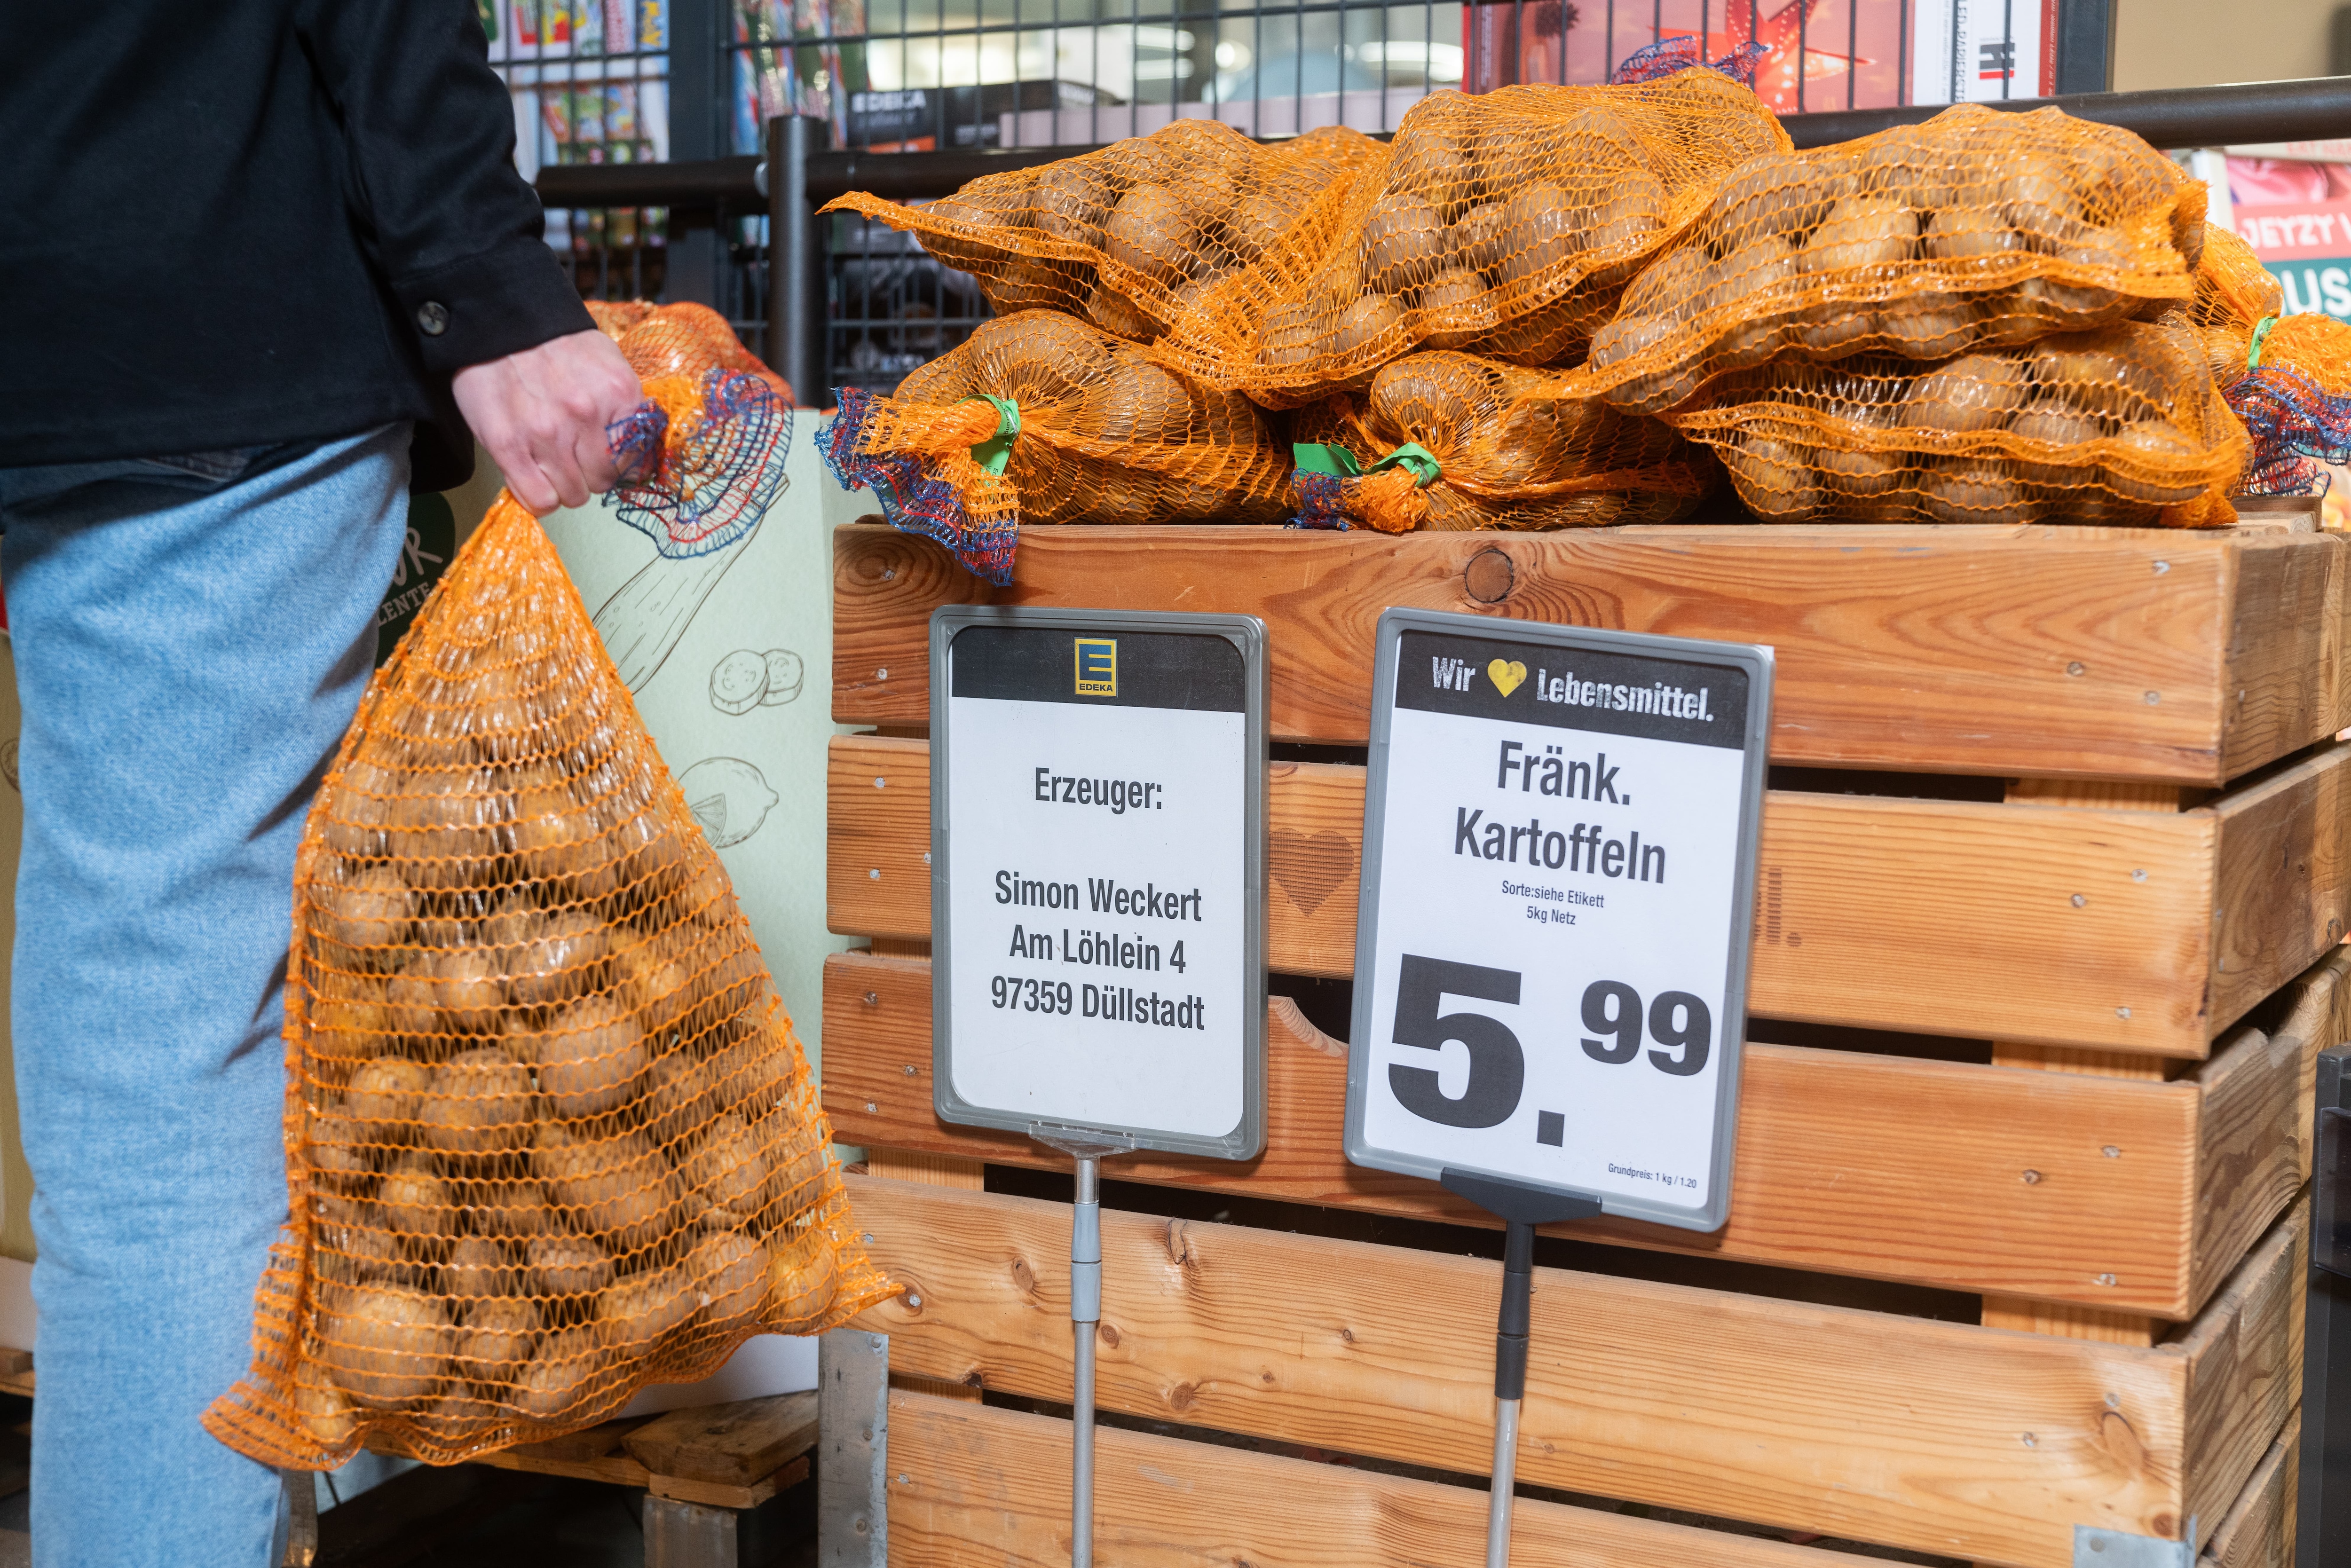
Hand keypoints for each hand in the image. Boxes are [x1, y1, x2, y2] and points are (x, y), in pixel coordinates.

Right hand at [452, 329, 643, 513]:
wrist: (502, 322)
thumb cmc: (557, 347)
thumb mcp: (608, 365)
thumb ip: (627, 409)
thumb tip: (640, 459)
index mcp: (618, 394)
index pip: (637, 462)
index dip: (620, 465)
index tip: (607, 459)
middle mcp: (586, 415)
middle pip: (602, 482)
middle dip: (590, 474)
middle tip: (574, 455)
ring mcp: (547, 432)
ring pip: (573, 496)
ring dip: (564, 485)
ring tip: (551, 460)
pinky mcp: (509, 445)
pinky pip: (539, 500)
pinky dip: (540, 497)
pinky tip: (535, 476)